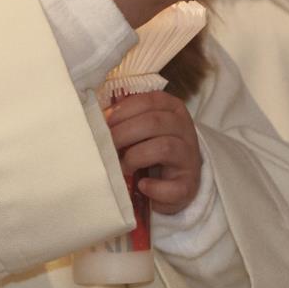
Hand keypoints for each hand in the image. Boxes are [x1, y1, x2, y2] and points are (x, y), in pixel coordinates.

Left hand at [105, 90, 203, 215]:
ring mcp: (189, 157)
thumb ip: (125, 118)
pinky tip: (142, 186)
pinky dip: (154, 187)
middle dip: (124, 133)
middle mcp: (185, 129)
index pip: (150, 100)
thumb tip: (99, 116)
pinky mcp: (189, 184)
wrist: (178, 178)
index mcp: (173, 109)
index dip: (124, 110)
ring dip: (136, 157)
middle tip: (107, 146)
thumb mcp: (143, 126)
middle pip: (154, 122)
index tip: (105, 122)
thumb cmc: (152, 146)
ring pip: (164, 147)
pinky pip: (173, 186)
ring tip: (123, 167)